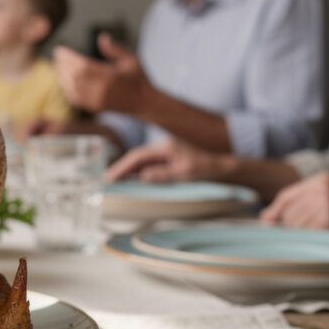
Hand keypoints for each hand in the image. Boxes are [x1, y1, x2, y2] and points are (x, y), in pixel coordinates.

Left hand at [53, 34, 154, 114]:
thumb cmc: (139, 79)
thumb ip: (115, 49)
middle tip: (57, 55)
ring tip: (59, 64)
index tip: (61, 50)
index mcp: (111, 77)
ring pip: (72, 88)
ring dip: (63, 75)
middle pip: (74, 76)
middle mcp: (102, 91)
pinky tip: (64, 79)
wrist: (144, 103)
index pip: (83, 66)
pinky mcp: (95, 107)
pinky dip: (67, 88)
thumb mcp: (131, 60)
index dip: (69, 58)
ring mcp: (97, 101)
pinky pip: (75, 98)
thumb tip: (102, 37)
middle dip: (63, 64)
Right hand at [105, 139, 229, 182]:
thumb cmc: (205, 169)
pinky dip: (137, 171)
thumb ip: (162, 175)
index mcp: (165, 147)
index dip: (123, 167)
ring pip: (141, 160)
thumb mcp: (184, 174)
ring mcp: (165, 152)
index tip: (111, 177)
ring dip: (128, 170)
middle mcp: (163, 147)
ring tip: (114, 180)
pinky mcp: (168, 159)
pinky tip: (131, 179)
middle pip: (136, 157)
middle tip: (107, 180)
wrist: (221, 167)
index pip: (138, 156)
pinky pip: (148, 164)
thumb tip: (142, 177)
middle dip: (121, 168)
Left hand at [259, 172, 328, 234]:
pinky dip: (311, 239)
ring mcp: (324, 205)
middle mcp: (320, 190)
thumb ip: (302, 201)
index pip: (286, 196)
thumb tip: (268, 218)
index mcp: (320, 180)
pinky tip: (323, 237)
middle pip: (289, 213)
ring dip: (303, 234)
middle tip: (308, 231)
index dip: (275, 211)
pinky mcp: (328, 221)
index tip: (268, 222)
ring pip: (296, 225)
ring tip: (321, 233)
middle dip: (292, 225)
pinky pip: (307, 234)